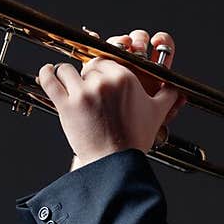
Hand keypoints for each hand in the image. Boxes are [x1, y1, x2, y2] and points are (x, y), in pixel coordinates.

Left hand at [38, 28, 182, 169]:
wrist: (115, 163)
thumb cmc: (134, 140)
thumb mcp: (156, 114)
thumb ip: (167, 95)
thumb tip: (176, 88)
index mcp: (125, 78)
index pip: (106, 60)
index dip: (101, 70)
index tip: (98, 78)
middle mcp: (104, 82)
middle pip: (88, 66)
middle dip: (86, 76)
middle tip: (87, 89)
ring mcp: (83, 93)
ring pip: (67, 70)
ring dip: (66, 76)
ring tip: (67, 83)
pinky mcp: (66, 105)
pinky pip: (50, 80)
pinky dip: (46, 74)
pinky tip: (47, 72)